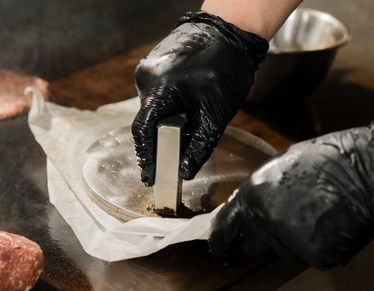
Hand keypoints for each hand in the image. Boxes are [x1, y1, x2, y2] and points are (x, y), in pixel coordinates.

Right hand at [132, 12, 267, 185]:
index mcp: (158, 87)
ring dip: (166, 122)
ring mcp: (147, 69)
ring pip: (152, 108)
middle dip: (161, 139)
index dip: (147, 158)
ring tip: (189, 123)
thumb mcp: (216, 112)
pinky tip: (186, 107)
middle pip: (147, 121)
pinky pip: (156, 95)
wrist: (230, 29)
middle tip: (176, 157)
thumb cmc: (226, 66)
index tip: (150, 178)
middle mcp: (145, 77)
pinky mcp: (153, 66)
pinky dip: (168, 107)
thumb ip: (199, 145)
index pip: (143, 132)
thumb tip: (186, 171)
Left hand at [208, 121, 373, 268]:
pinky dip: (320, 248)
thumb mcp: (281, 167)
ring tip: (317, 215)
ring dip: (295, 242)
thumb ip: (258, 192)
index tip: (220, 250)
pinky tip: (331, 226)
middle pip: (254, 246)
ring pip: (283, 253)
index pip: (222, 230)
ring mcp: (290, 241)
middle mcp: (265, 221)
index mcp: (252, 196)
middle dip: (265, 239)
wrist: (371, 172)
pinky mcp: (315, 256)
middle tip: (289, 222)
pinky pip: (310, 258)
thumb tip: (247, 207)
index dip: (220, 243)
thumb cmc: (332, 161)